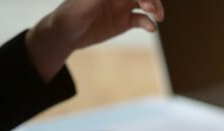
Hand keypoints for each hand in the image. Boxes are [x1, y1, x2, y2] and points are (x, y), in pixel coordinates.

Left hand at [26, 0, 163, 81]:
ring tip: (157, 17)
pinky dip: (149, 23)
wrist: (65, 34)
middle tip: (151, 8)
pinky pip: (142, 20)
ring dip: (155, 7)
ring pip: (146, 3)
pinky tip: (151, 29)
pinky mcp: (125, 21)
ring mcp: (122, 6)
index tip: (143, 0)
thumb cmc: (70, 14)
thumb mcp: (86, 2)